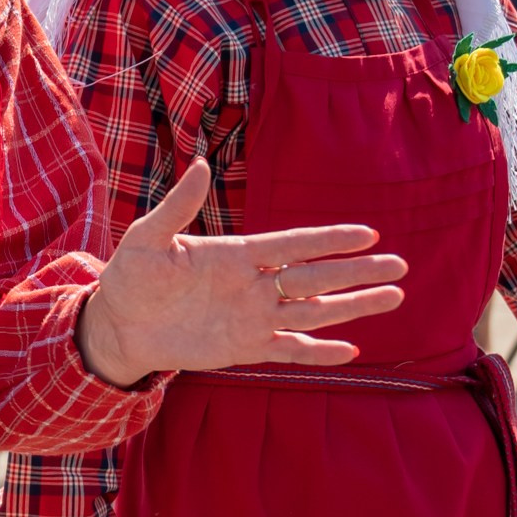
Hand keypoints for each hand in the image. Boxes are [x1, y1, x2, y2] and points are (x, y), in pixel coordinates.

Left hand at [77, 159, 408, 384]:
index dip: (329, 239)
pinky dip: (318, 352)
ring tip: (393, 296)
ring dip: (352, 305)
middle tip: (399, 265)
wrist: (118, 324)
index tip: (368, 233)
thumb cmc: (132, 277)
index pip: (293, 244)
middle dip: (356, 271)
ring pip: (312, 311)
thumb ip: (177, 206)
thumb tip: (198, 163)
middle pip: (315, 277)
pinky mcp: (244, 349)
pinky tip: (351, 351)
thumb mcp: (148, 238)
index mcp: (237, 254)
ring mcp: (253, 318)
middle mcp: (254, 284)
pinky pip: (289, 351)